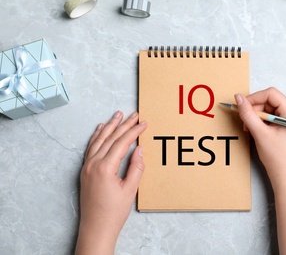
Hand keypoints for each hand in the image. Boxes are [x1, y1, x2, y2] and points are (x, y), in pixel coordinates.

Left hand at [75, 111, 146, 254]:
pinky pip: (91, 148)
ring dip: (109, 126)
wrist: (95, 228)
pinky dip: (97, 136)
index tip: (143, 123)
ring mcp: (86, 167)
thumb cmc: (113, 213)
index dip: (134, 131)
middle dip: (123, 125)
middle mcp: (93, 164)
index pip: (122, 143)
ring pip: (99, 140)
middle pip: (110, 138)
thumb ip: (136, 167)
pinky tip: (101, 129)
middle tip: (134, 114)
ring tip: (118, 115)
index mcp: (105, 168)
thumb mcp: (130, 190)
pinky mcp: (84, 171)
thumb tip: (139, 149)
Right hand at [235, 88, 285, 253]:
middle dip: (254, 109)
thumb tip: (238, 98)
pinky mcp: (285, 125)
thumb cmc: (277, 157)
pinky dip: (259, 122)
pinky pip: (269, 117)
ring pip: (267, 109)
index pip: (271, 94)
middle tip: (245, 121)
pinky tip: (254, 130)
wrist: (285, 176)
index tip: (242, 106)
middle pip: (269, 101)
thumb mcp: (260, 133)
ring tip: (249, 128)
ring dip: (255, 116)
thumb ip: (248, 114)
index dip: (254, 98)